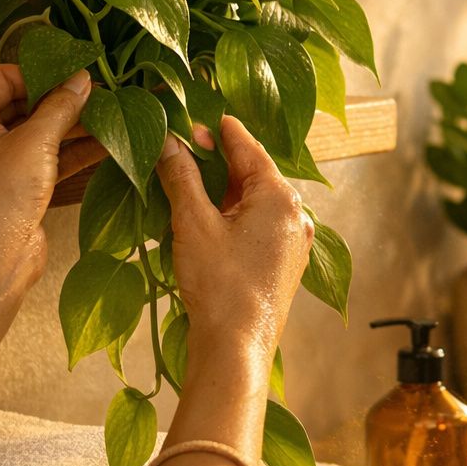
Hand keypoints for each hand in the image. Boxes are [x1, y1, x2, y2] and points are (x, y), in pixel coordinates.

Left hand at [0, 65, 104, 267]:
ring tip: (110, 117)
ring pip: (37, 133)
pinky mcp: (13, 184)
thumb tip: (81, 80)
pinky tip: (105, 144)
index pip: (5, 76)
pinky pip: (43, 158)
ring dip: (73, 126)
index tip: (78, 76)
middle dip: (63, 101)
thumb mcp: (36, 141)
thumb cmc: (2, 193)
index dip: (43, 74)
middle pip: (23, 104)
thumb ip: (61, 106)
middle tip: (100, 95)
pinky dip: (70, 151)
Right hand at [154, 116, 313, 377]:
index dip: (217, 130)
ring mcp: (296, 240)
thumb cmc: (218, 284)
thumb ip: (182, 177)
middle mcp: (297, 214)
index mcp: (281, 197)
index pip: (247, 147)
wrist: (237, 347)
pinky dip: (236, 215)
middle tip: (185, 150)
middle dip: (219, 161)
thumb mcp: (193, 223)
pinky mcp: (288, 262)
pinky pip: (262, 225)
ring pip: (257, 200)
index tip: (194, 118)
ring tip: (191, 185)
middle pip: (254, 173)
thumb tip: (169, 141)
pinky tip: (210, 221)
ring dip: (225, 190)